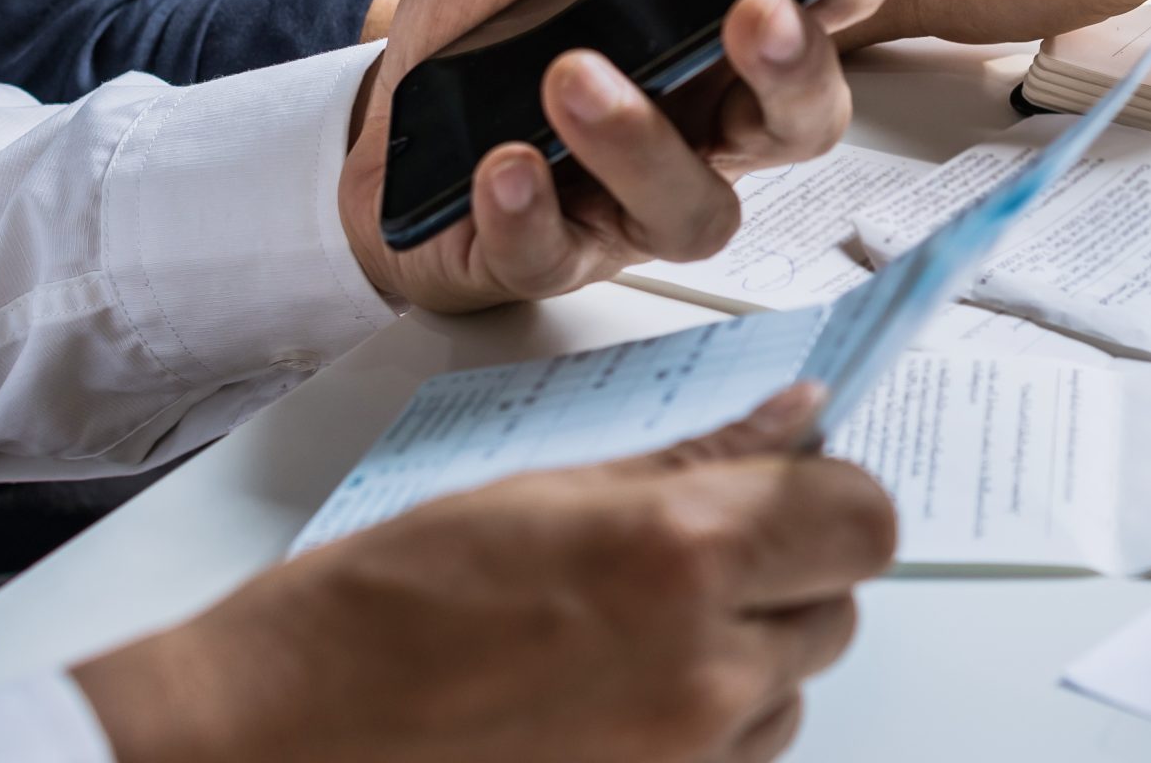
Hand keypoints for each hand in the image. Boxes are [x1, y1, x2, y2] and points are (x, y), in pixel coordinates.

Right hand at [73, 383, 892, 762]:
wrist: (286, 737)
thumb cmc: (387, 609)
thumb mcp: (546, 491)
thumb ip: (695, 461)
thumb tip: (796, 422)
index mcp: (681, 556)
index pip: (863, 519)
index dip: (832, 496)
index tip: (795, 484)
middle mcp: (704, 669)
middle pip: (837, 606)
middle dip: (786, 570)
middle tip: (694, 552)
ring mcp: (687, 759)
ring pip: (792, 689)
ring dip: (747, 655)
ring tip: (631, 629)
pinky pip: (740, 756)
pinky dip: (708, 724)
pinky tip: (617, 693)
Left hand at [338, 0, 967, 312]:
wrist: (368, 108)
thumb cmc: (494, 15)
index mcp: (725, 44)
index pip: (832, 6)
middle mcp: (704, 132)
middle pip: (796, 127)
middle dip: (792, 70)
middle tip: (757, 11)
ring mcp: (631, 205)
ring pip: (692, 209)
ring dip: (639, 142)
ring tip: (570, 77)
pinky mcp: (546, 258)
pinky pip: (557, 253)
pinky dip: (532, 208)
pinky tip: (506, 163)